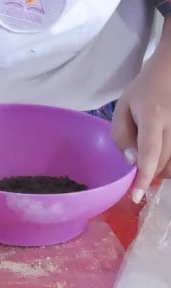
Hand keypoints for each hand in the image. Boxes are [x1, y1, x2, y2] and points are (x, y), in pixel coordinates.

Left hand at [112, 47, 170, 200]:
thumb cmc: (144, 91)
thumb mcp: (123, 107)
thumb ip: (122, 136)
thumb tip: (132, 162)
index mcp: (153, 115)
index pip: (150, 151)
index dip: (144, 177)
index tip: (137, 196)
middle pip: (162, 162)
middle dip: (148, 172)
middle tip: (138, 168)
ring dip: (160, 169)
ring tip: (150, 158)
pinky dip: (168, 164)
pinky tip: (160, 156)